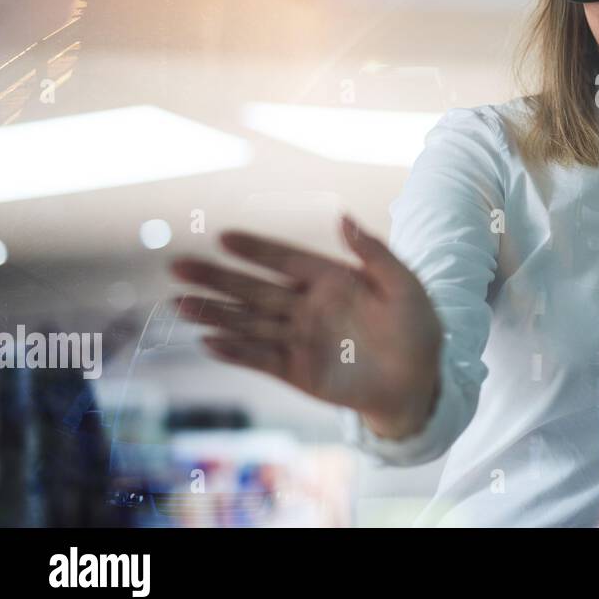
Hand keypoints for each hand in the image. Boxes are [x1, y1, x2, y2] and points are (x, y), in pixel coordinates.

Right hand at [170, 215, 442, 440]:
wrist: (421, 381)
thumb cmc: (417, 328)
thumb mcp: (404, 284)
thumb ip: (374, 253)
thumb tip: (343, 217)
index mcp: (331, 279)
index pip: (285, 259)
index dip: (256, 249)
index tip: (223, 236)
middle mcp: (307, 306)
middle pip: (255, 289)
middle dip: (216, 278)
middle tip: (177, 266)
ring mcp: (300, 338)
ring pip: (250, 323)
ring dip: (214, 314)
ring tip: (179, 303)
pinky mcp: (297, 371)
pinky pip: (261, 358)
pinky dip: (236, 351)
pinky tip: (209, 342)